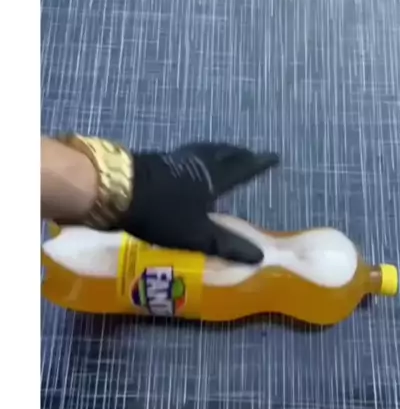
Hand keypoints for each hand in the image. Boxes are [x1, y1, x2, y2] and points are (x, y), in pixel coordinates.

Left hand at [117, 142, 278, 263]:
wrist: (116, 190)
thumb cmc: (162, 212)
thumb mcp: (197, 234)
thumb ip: (226, 245)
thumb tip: (259, 256)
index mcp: (212, 177)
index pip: (242, 168)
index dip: (258, 164)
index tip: (274, 156)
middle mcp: (197, 163)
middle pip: (222, 153)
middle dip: (237, 154)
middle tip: (247, 154)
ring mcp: (175, 159)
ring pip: (203, 151)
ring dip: (216, 152)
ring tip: (222, 155)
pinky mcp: (156, 161)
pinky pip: (186, 156)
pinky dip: (195, 158)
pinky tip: (187, 165)